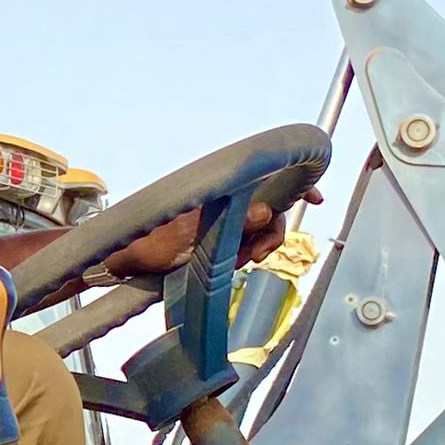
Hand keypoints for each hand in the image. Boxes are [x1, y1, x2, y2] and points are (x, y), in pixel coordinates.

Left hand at [99, 191, 321, 282]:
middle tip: (256, 255)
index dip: (295, 185)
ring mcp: (226, 223)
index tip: (314, 198)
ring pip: (261, 233)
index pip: (266, 181)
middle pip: (272, 212)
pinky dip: (246, 255)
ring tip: (239, 261)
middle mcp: (228, 203)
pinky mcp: (222, 242)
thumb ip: (232, 223)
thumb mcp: (190, 233)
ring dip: (257, 248)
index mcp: (222, 192)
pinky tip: (233, 263)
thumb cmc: (150, 241)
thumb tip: (266, 212)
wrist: (129, 260)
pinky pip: (248, 247)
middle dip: (272, 234)